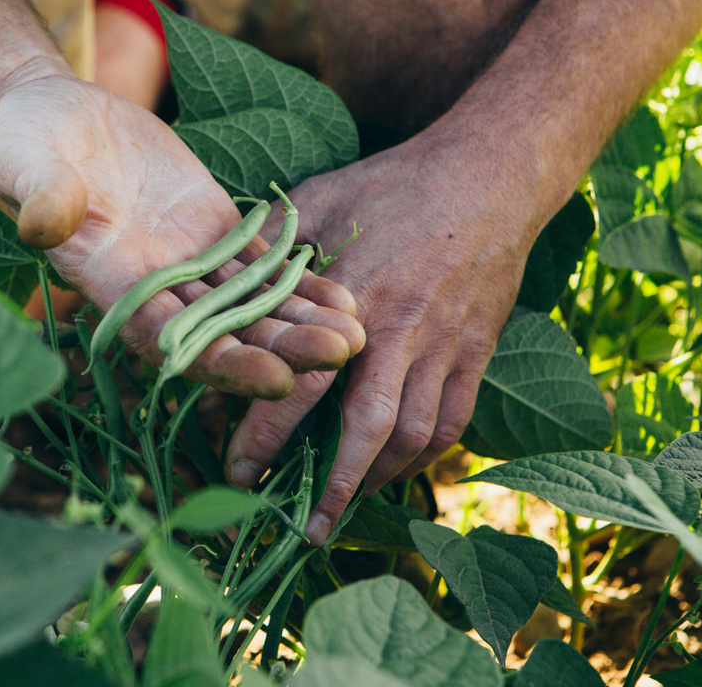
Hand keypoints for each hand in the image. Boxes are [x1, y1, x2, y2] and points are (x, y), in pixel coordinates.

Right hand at [0, 69, 365, 397]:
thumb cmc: (26, 143)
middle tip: (342, 356)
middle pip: (225, 332)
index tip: (277, 380)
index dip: (223, 364)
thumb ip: (40, 196)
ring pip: (251, 304)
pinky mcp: (212, 230)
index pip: (170, 340)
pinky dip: (298, 281)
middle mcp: (154, 288)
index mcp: (109, 286)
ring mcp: (188, 262)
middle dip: (282, 348)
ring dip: (301, 323)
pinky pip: (260, 263)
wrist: (53, 118)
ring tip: (358, 333)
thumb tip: (43, 224)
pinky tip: (344, 295)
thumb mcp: (26, 163)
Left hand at [223, 124, 542, 540]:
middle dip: (329, 487)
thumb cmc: (390, 184)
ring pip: (412, 437)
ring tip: (341, 507)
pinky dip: (423, 458)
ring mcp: (443, 347)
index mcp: (350, 298)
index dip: (267, 434)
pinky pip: (452, 423)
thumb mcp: (319, 198)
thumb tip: (216, 274)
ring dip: (375, 481)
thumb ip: (268, 244)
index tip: (237, 470)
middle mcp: (398, 333)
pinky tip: (394, 471)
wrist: (485, 174)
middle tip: (300, 527)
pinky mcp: (475, 352)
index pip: (301, 383)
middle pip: (364, 429)